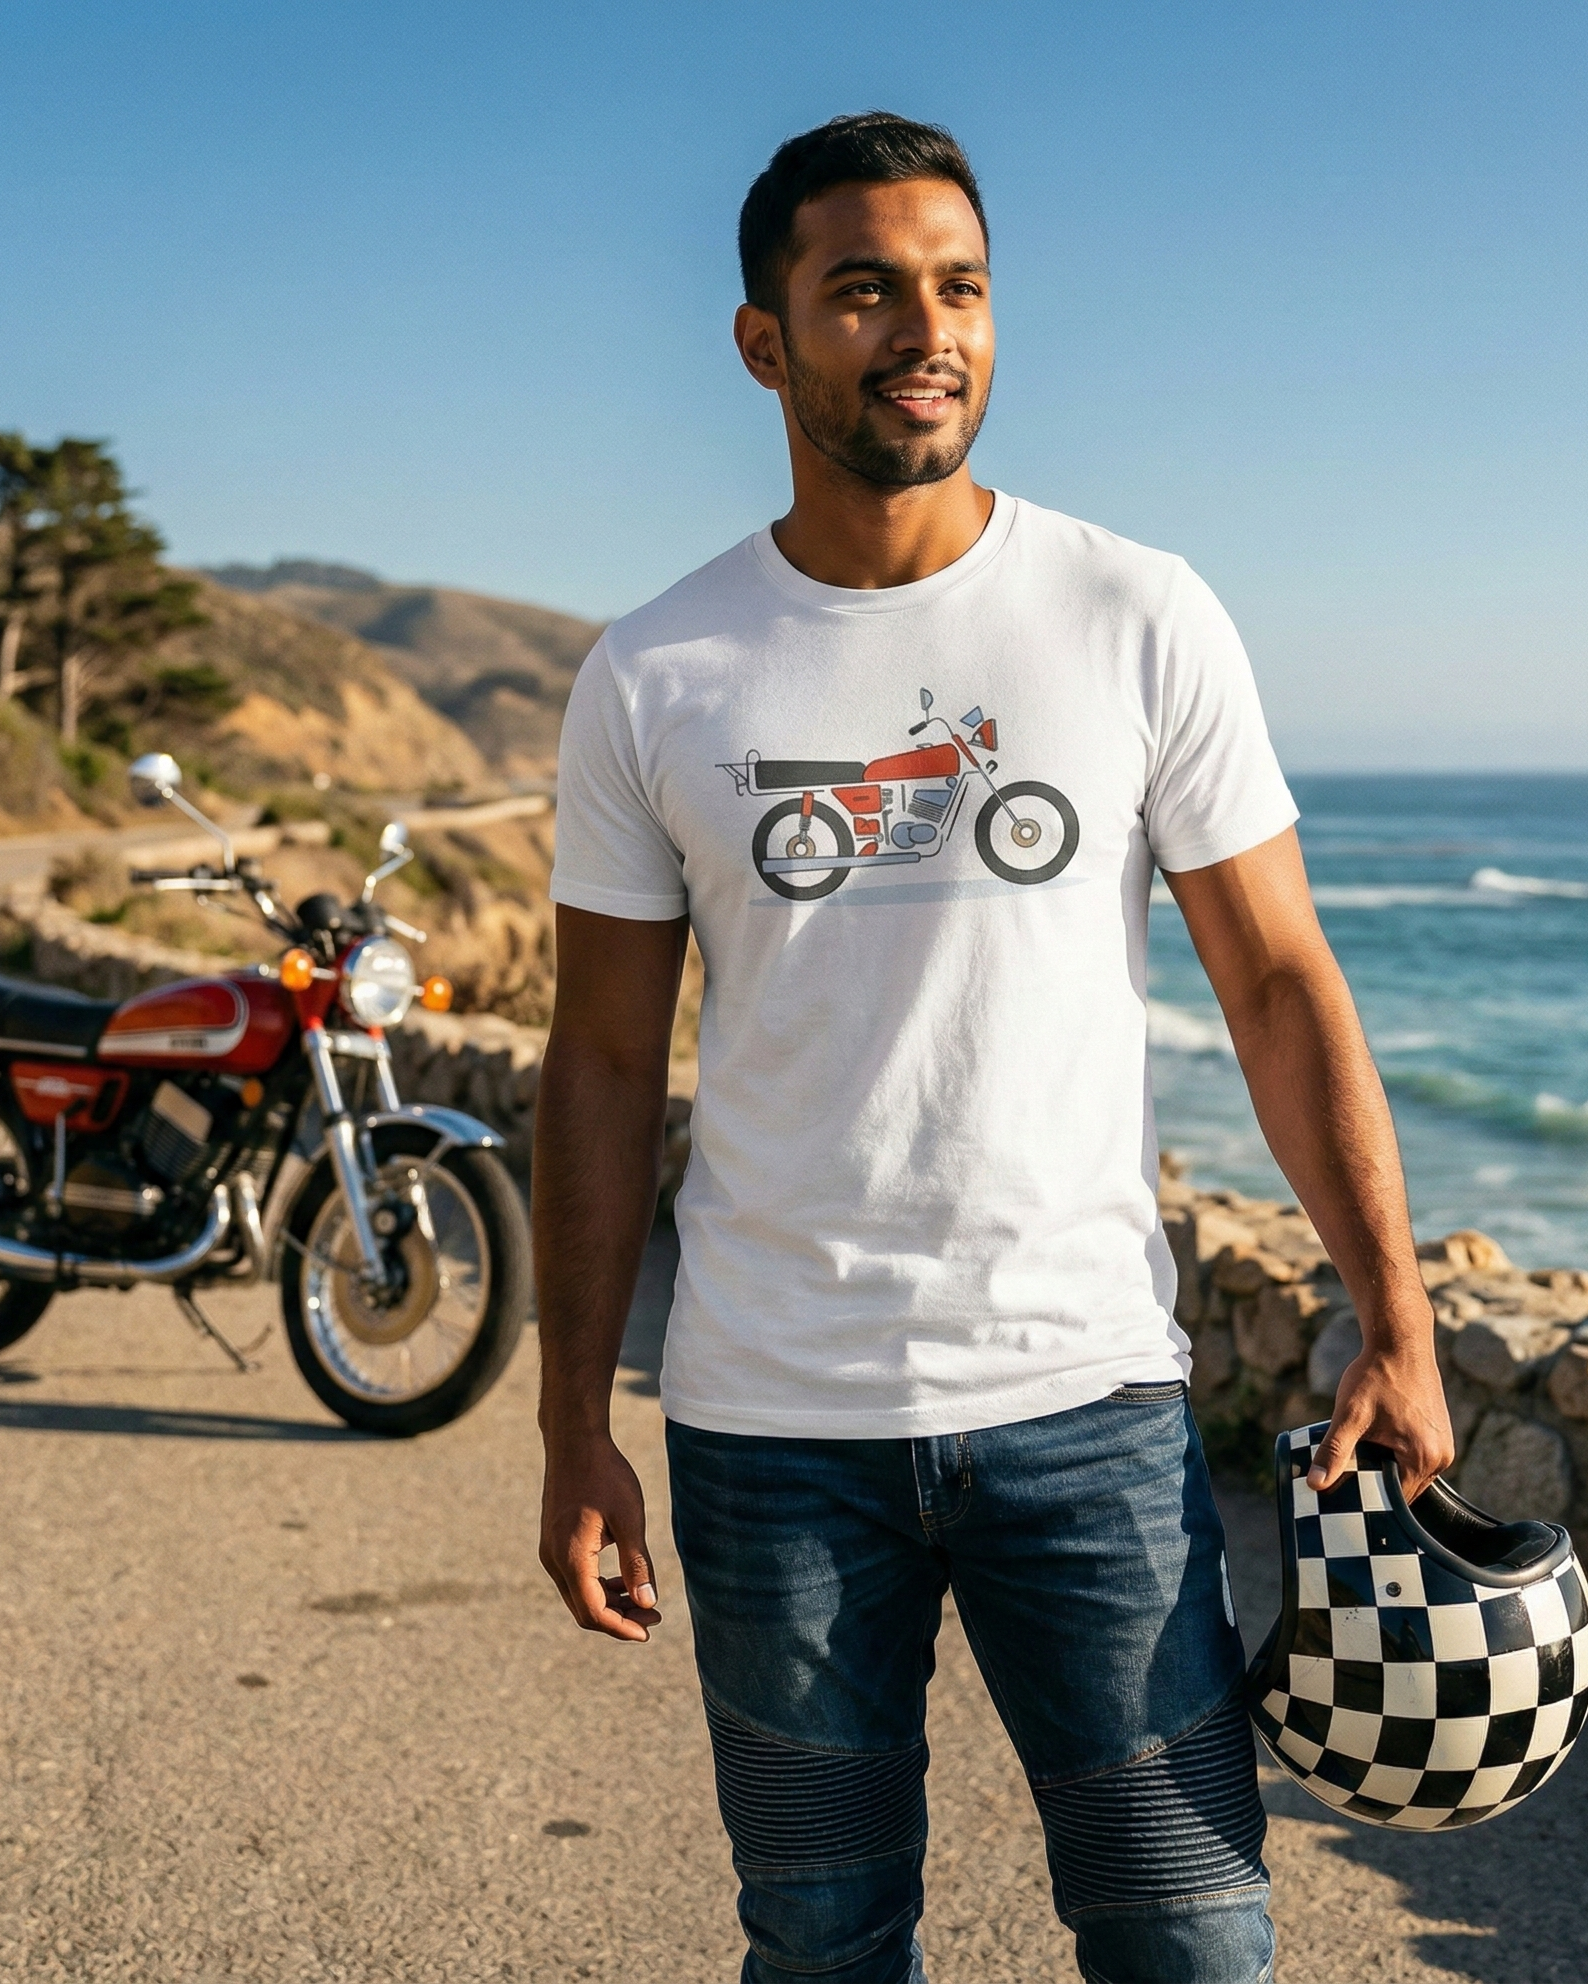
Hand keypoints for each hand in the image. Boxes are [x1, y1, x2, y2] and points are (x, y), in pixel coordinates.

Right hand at [539, 1433, 661, 1641]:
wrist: (574, 1442)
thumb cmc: (605, 1474)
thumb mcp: (629, 1518)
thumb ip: (637, 1562)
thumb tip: (647, 1601)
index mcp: (572, 1557)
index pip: (594, 1612)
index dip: (622, 1628)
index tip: (648, 1631)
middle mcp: (554, 1560)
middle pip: (584, 1610)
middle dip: (619, 1619)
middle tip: (653, 1615)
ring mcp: (550, 1551)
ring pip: (578, 1596)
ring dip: (609, 1604)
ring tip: (643, 1599)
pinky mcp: (553, 1542)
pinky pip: (574, 1578)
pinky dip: (598, 1587)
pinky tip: (623, 1580)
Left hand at [1309, 1342, 1455, 1503]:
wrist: (1399, 1342)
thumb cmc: (1376, 1375)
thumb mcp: (1349, 1415)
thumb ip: (1334, 1451)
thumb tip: (1316, 1484)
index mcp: (1425, 1458)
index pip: (1396, 1500)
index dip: (1370, 1501)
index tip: (1346, 1501)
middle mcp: (1442, 1456)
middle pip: (1404, 1490)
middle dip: (1376, 1486)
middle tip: (1346, 1481)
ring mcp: (1443, 1445)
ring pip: (1408, 1474)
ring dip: (1385, 1470)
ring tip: (1358, 1460)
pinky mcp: (1438, 1433)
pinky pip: (1415, 1458)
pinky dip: (1395, 1457)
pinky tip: (1374, 1445)